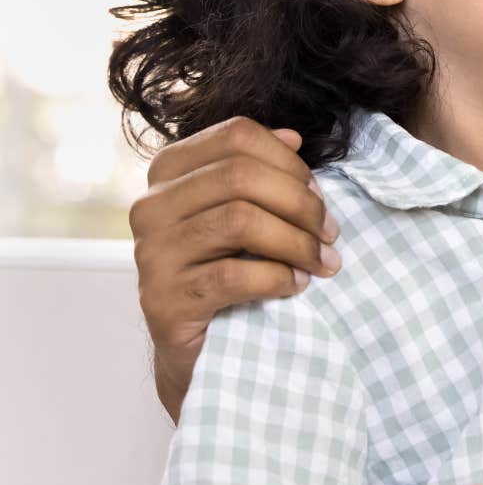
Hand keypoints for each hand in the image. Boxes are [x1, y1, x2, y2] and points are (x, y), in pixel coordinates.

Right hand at [129, 117, 338, 420]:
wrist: (204, 348)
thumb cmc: (232, 268)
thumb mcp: (249, 211)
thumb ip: (264, 170)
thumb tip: (294, 136)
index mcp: (169, 172)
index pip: (236, 136)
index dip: (290, 161)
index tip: (319, 194)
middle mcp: (150, 207)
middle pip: (240, 176)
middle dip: (300, 203)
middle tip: (331, 233)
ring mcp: (150, 253)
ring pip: (238, 220)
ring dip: (296, 242)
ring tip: (322, 262)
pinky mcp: (162, 300)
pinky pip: (232, 275)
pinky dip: (277, 278)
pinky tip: (295, 285)